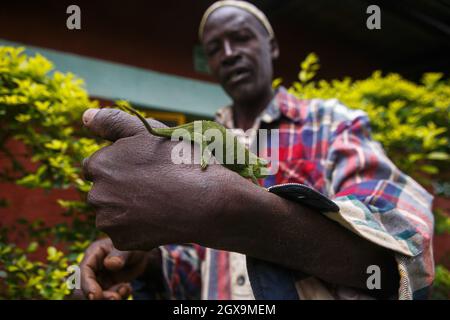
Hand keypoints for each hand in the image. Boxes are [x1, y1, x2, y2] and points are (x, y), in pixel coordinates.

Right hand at [79, 238, 157, 299]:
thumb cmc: (132, 246)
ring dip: (109, 297)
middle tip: (115, 298)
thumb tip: (109, 264)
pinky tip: (127, 289)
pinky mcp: (106, 287)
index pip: (84, 272)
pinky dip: (118, 296)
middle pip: (86, 287)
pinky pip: (107, 296)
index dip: (87, 285)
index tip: (95, 296)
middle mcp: (93, 268)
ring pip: (97, 294)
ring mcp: (99, 278)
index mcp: (94, 254)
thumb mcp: (129, 248)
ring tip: (126, 289)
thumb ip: (120, 255)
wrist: (140, 254)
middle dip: (99, 296)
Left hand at [82, 108, 242, 249]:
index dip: (118, 167)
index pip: (95, 167)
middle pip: (102, 191)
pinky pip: (124, 234)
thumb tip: (85, 116)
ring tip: (157, 202)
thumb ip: (112, 122)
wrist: (205, 200)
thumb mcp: (147, 132)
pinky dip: (137, 229)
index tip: (141, 168)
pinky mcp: (122, 241)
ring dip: (127, 210)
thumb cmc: (179, 161)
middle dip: (120, 189)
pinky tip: (158, 218)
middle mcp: (96, 194)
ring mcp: (108, 220)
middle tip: (153, 185)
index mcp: (99, 165)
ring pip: (112, 214)